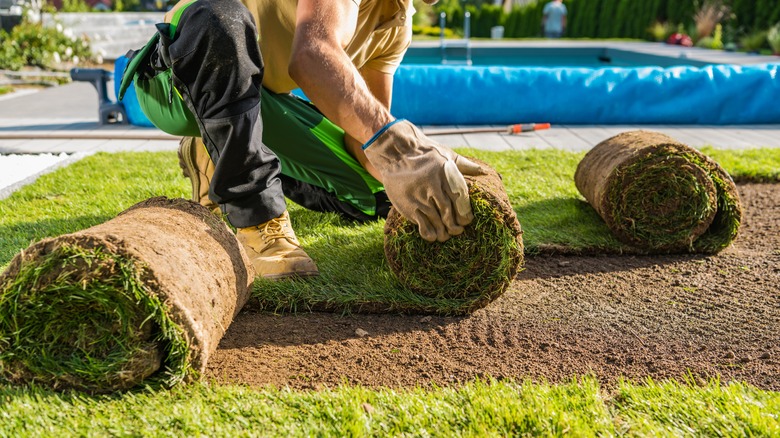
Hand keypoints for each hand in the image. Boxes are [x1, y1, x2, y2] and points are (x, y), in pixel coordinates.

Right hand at [363, 120, 483, 241]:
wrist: (396, 153)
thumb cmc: (424, 154)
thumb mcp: (446, 154)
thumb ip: (464, 165)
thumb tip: (483, 172)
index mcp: (445, 175)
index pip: (460, 199)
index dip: (465, 213)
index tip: (467, 220)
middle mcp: (433, 186)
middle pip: (449, 211)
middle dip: (455, 225)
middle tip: (458, 231)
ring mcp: (420, 197)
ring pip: (436, 220)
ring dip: (443, 232)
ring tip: (445, 236)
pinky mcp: (409, 205)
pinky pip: (421, 223)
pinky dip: (429, 233)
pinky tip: (432, 236)